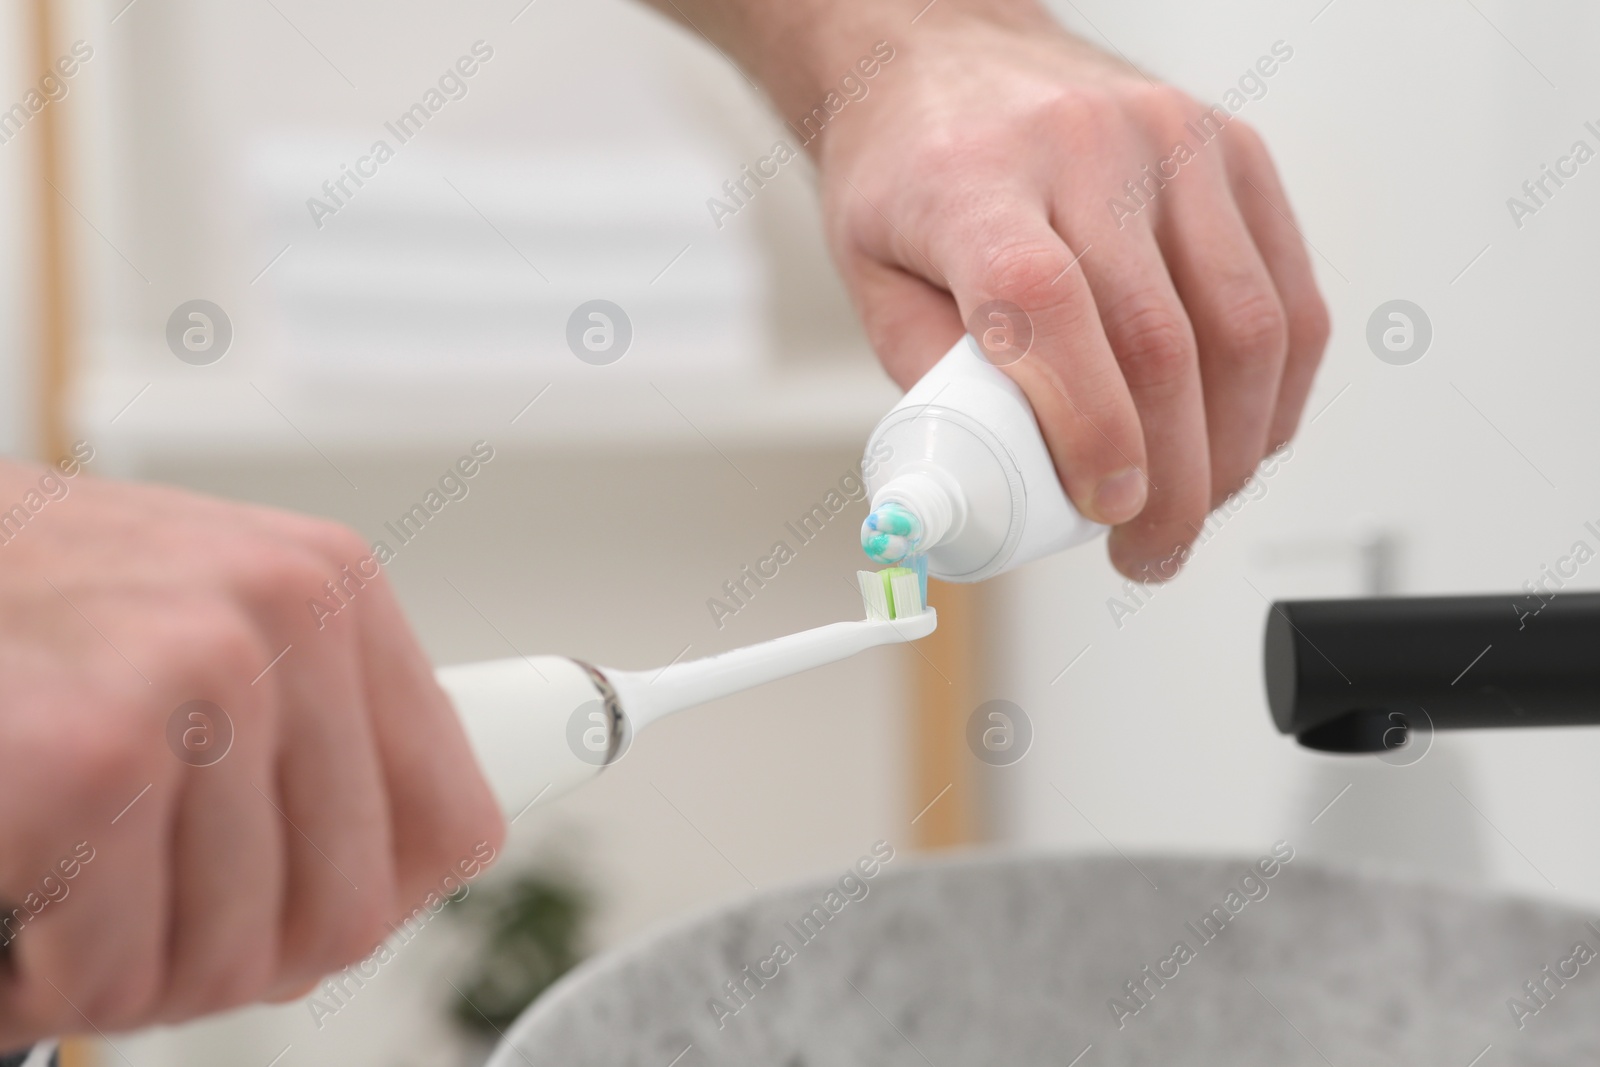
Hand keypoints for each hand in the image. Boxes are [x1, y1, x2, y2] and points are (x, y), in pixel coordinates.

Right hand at [0, 458, 502, 1046]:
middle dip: (233, 960)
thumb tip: (373, 886)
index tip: (285, 921)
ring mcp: (208, 674)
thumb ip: (292, 725)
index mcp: (334, 586)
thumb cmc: (12, 600)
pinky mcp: (100, 753)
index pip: (452, 823)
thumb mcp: (189, 614)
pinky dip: (40, 986)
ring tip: (59, 901)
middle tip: (136, 933)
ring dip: (123, 973)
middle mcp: (296, 613)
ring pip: (229, 960)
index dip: (362, 902)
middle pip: (348, 914)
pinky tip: (12, 918)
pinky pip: (112, 972)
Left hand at [808, 6, 1329, 577]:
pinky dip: (1278, 388)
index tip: (1105, 508)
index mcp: (974, 180)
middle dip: (1171, 479)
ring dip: (1234, 448)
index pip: (1048, 308)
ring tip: (1196, 506)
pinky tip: (1245, 437)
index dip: (1091, 427)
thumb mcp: (873, 277)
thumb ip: (934, 381)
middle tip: (1150, 548)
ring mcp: (1173, 144)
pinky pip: (1287, 292)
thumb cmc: (908, 165)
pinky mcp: (1234, 153)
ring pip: (1245, 325)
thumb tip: (1004, 487)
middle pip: (1161, 338)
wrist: (949, 53)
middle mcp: (1084, 148)